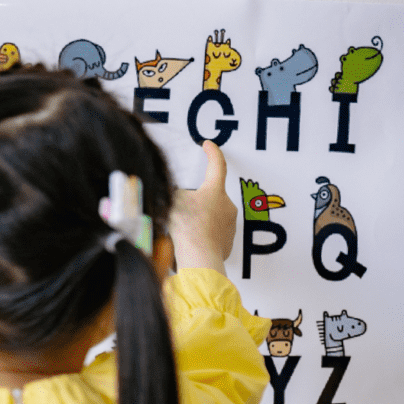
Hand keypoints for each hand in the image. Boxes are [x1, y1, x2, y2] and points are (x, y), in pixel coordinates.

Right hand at [168, 140, 235, 274]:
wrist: (199, 258)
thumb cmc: (187, 229)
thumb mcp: (173, 202)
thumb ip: (175, 193)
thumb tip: (174, 194)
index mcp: (215, 191)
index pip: (216, 165)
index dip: (211, 152)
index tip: (208, 145)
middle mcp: (227, 205)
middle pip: (210, 197)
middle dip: (197, 202)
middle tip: (181, 212)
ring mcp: (230, 224)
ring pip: (211, 217)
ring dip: (199, 221)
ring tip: (183, 232)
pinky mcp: (228, 242)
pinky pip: (213, 235)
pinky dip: (202, 236)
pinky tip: (191, 243)